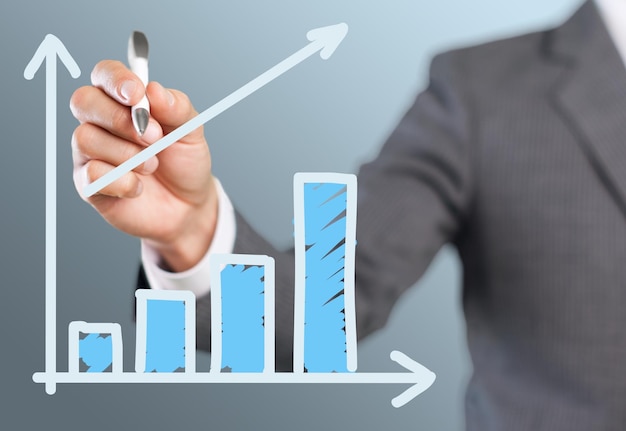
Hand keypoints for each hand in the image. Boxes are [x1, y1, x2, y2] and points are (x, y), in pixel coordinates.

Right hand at [70, 60, 217, 271]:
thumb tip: (154, 89)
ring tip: (152, 165)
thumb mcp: (191, 132)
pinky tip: (139, 187)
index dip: (116, 79)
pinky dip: (122, 181)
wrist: (188, 206)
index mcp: (123, 101)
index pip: (105, 74)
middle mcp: (100, 122)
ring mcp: (90, 152)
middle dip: (120, 119)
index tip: (138, 95)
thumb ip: (177, 107)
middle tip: (155, 138)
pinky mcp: (88, 184)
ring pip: (85, 138)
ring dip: (126, 153)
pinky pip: (91, 174)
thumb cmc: (184, 162)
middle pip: (84, 101)